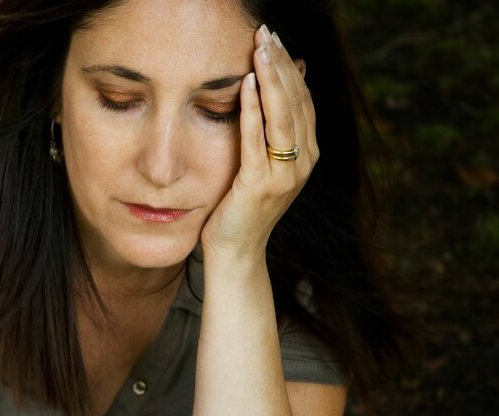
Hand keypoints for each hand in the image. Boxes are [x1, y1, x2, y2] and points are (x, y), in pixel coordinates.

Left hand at [201, 24, 318, 260]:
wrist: (237, 252)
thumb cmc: (243, 207)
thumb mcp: (264, 165)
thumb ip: (272, 132)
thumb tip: (277, 90)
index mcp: (308, 155)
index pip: (303, 100)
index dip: (290, 67)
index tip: (275, 39)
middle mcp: (303, 163)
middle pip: (296, 101)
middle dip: (281, 63)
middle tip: (266, 33)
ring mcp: (285, 174)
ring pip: (282, 115)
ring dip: (271, 78)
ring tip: (259, 47)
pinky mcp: (261, 184)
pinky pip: (257, 139)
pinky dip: (253, 109)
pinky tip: (247, 85)